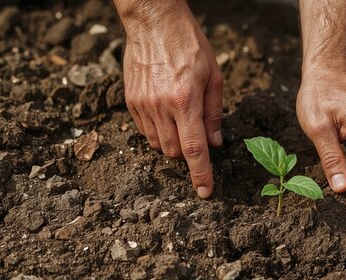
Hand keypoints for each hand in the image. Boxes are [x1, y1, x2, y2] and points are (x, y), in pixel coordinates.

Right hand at [118, 1, 222, 198]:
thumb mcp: (213, 76)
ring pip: (157, 144)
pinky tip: (165, 112)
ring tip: (180, 117)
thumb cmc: (190, 45)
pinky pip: (144, 131)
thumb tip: (215, 143)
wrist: (153, 21)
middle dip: (187, 153)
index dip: (201, 175)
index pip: (194, 150)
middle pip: (174, 152)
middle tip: (196, 133)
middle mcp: (161, 107)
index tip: (204, 193)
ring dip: (172, 143)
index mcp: (185, 101)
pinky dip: (157, 131)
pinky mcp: (130, 101)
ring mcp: (142, 105)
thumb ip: (214, 113)